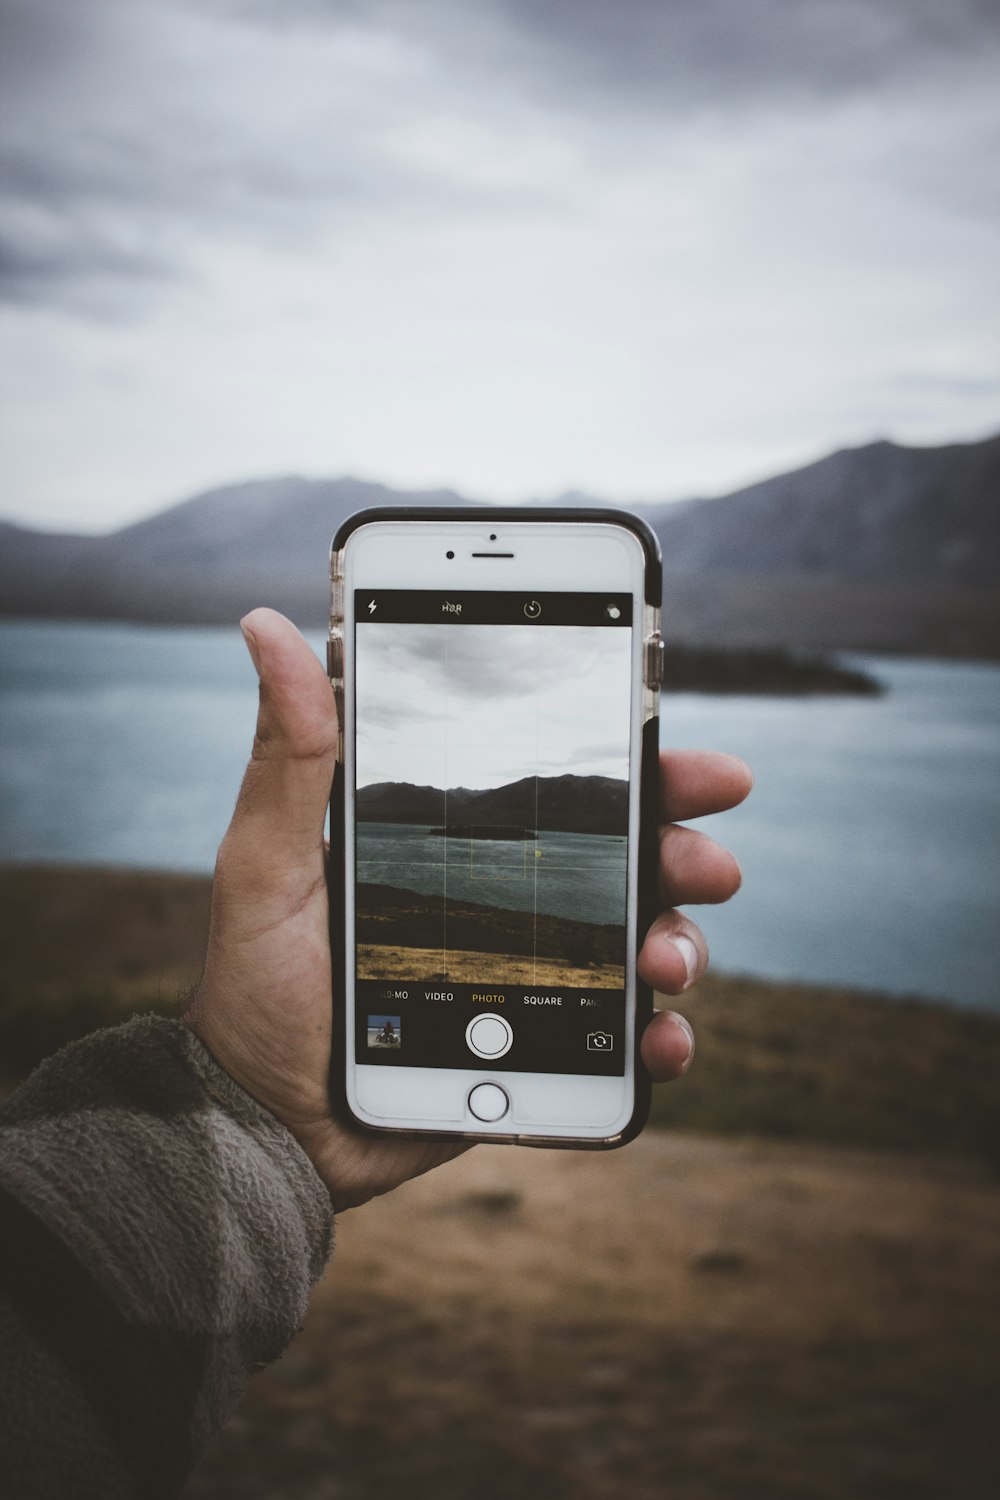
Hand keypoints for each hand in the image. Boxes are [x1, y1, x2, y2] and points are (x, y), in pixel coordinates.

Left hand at [185, 610, 750, 1210]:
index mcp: (461, 843)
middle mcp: (512, 902)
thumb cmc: (256, 985)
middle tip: (711, 863)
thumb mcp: (269, 861)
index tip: (701, 764)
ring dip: (681, 944)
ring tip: (666, 963)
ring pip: (644, 944)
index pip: (567, 786)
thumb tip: (266, 624)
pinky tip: (659, 1039)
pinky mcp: (541, 1051)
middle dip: (686, 852)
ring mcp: (534, 977)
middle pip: (629, 859)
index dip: (642, 766)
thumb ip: (291, 753)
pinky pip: (622, 1040)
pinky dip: (659, 1037)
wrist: (264, 1124)